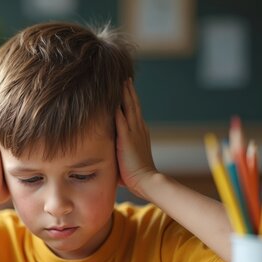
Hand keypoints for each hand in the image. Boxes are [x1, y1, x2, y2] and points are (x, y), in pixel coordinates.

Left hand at [115, 79, 157, 199]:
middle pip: (133, 106)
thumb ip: (122, 154)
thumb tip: (114, 158)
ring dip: (125, 95)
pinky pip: (121, 120)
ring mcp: (134, 133)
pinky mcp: (126, 139)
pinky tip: (114, 98)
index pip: (135, 114)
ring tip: (122, 82)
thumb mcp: (129, 160)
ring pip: (129, 108)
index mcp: (140, 134)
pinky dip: (117, 108)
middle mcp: (139, 130)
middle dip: (129, 92)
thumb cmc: (137, 177)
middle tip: (126, 79)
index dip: (131, 102)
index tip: (128, 91)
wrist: (147, 181)